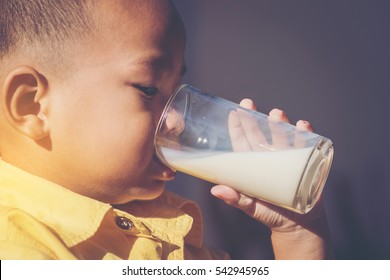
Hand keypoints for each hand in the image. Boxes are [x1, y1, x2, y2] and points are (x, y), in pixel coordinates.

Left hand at [210, 99, 331, 258]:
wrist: (298, 225)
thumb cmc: (270, 214)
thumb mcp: (250, 206)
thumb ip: (235, 198)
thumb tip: (215, 190)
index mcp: (253, 164)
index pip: (243, 142)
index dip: (238, 127)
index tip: (234, 112)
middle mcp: (269, 157)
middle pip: (260, 133)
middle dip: (254, 118)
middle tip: (249, 104)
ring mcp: (287, 158)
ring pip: (282, 135)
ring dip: (279, 123)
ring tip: (276, 114)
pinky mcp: (305, 162)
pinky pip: (305, 145)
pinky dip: (304, 134)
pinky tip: (302, 126)